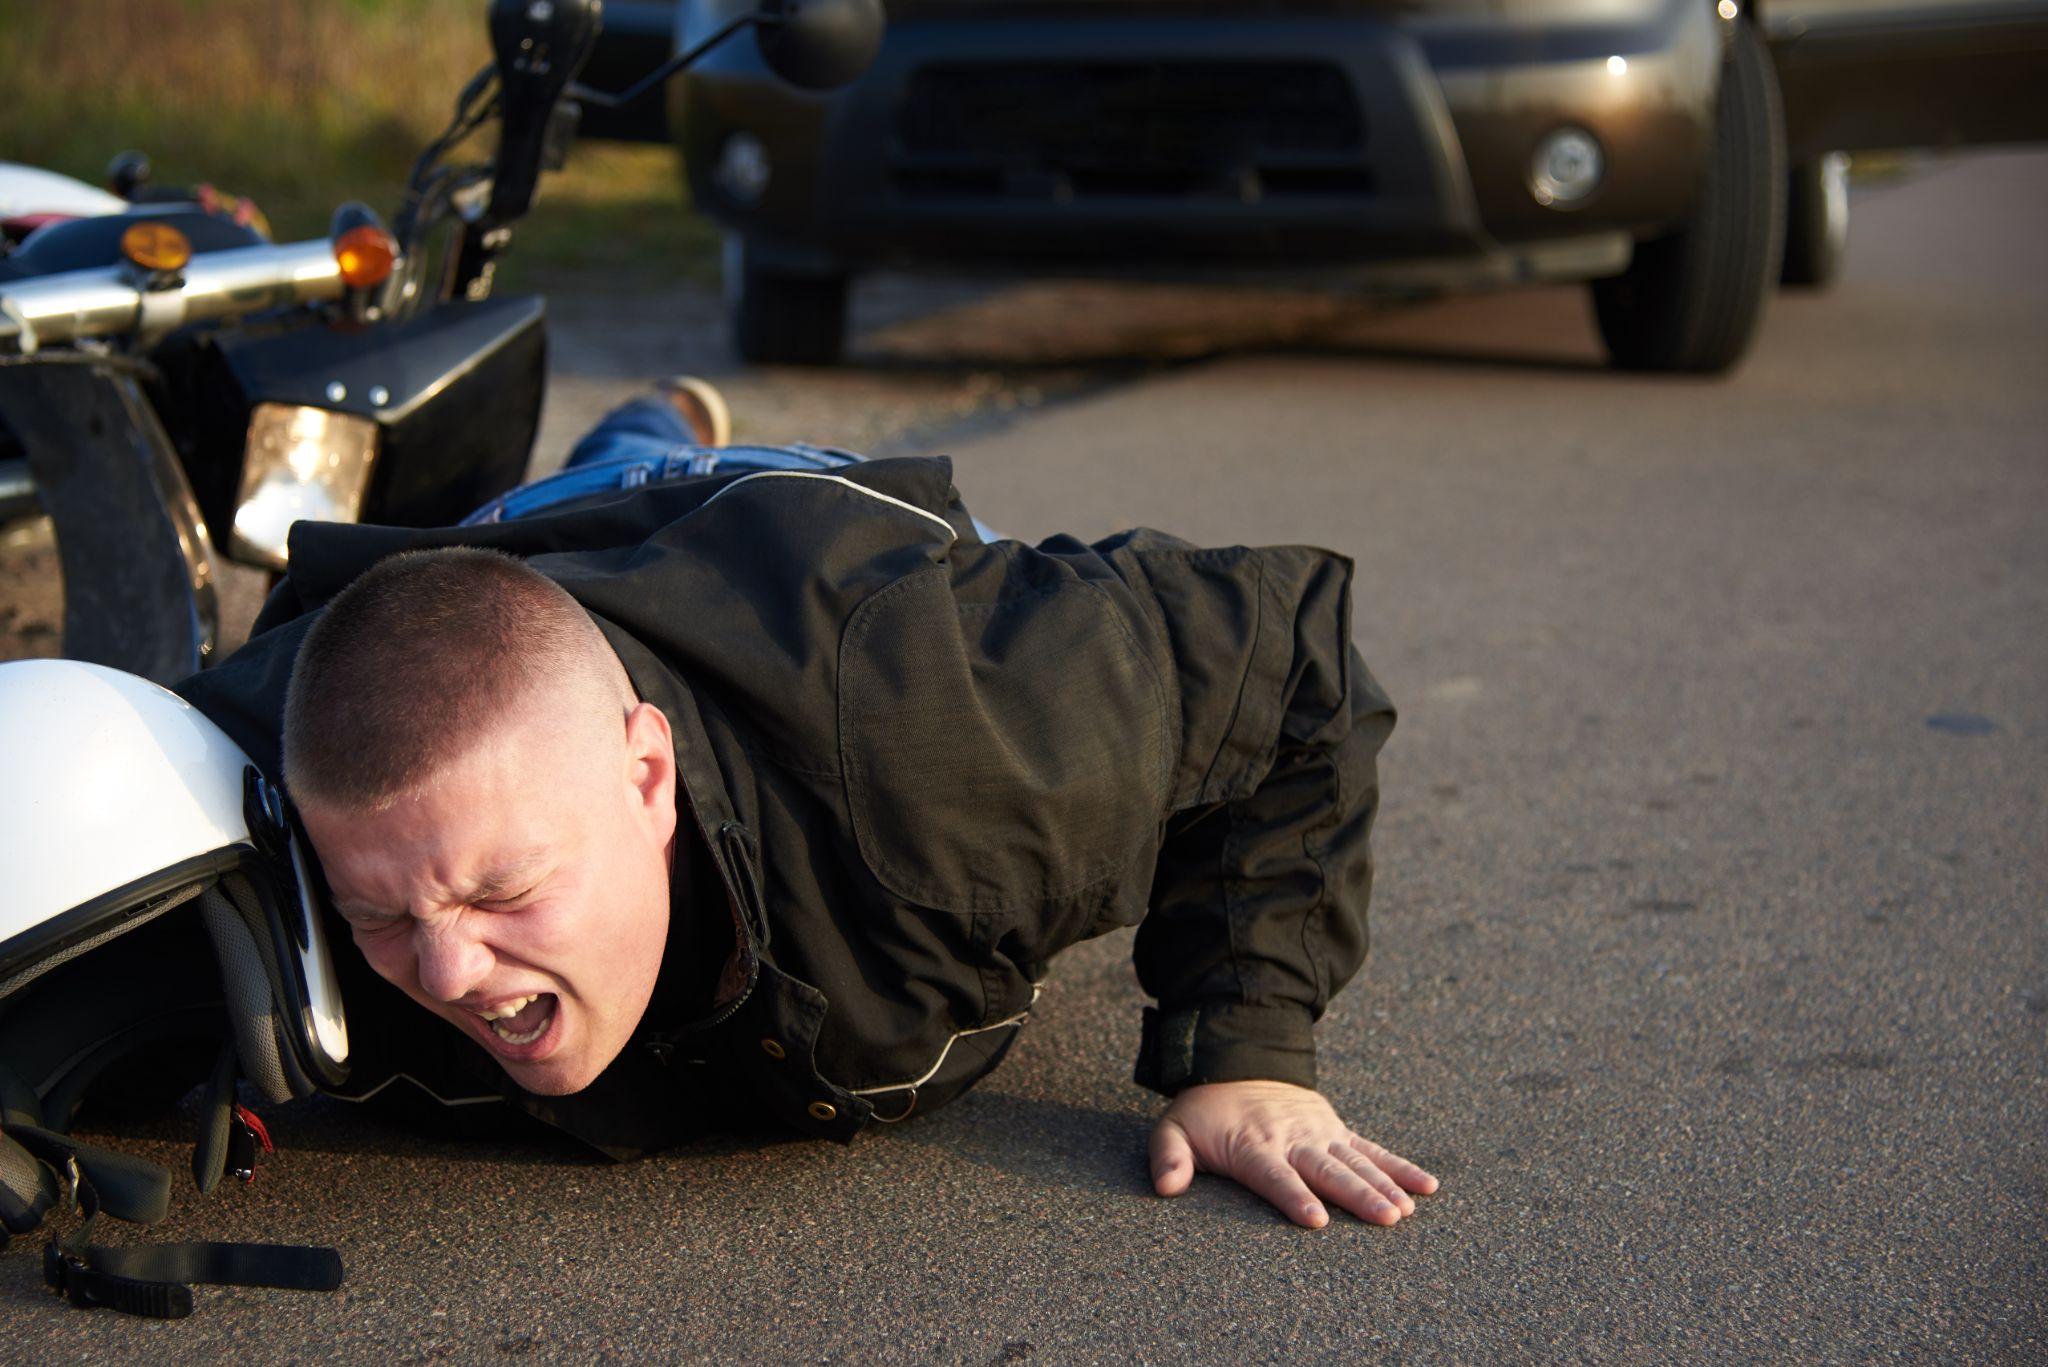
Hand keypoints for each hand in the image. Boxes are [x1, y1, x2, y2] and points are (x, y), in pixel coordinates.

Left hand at [1149, 1079, 1438, 1228]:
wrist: (1238, 1060)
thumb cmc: (1205, 1110)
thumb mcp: (1174, 1128)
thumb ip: (1169, 1157)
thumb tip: (1166, 1188)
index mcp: (1254, 1145)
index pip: (1276, 1176)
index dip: (1295, 1197)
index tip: (1317, 1220)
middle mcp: (1293, 1139)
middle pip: (1327, 1171)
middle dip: (1356, 1196)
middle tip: (1385, 1219)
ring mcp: (1320, 1133)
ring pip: (1356, 1161)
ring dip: (1383, 1185)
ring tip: (1405, 1211)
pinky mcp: (1337, 1129)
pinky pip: (1372, 1149)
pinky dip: (1400, 1167)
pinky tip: (1426, 1188)